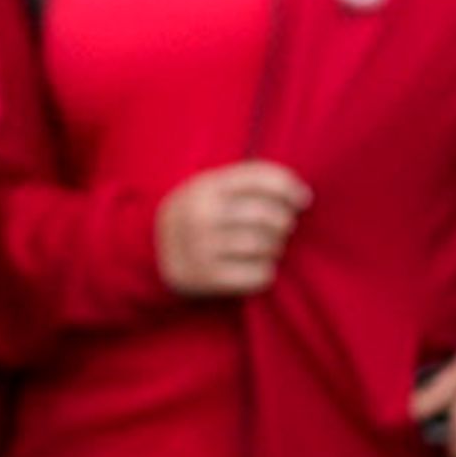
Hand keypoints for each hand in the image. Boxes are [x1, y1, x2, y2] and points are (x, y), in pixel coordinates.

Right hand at [155, 160, 309, 296]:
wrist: (152, 250)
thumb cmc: (199, 214)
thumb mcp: (212, 187)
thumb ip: (250, 182)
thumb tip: (303, 196)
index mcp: (204, 185)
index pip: (261, 178)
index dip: (290, 187)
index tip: (303, 199)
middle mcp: (200, 214)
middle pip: (269, 215)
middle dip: (285, 222)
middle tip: (281, 227)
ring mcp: (201, 247)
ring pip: (266, 246)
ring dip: (276, 248)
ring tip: (268, 246)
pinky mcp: (206, 278)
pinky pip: (259, 275)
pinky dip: (266, 272)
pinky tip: (257, 266)